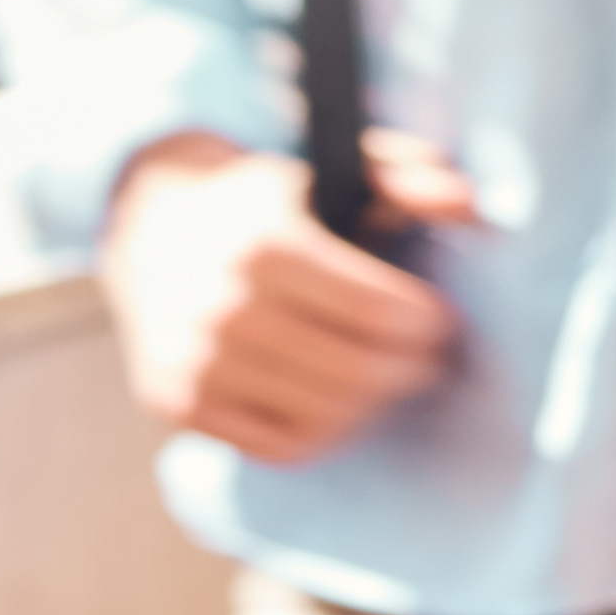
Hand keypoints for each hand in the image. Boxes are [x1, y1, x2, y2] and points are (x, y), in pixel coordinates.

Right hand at [101, 128, 478, 456]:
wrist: (150, 226)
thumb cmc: (268, 203)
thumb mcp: (337, 168)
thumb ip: (410, 174)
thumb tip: (465, 203)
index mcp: (265, 244)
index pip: (382, 315)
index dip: (429, 325)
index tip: (438, 319)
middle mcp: (221, 307)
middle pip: (359, 374)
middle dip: (413, 369)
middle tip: (428, 358)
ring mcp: (192, 361)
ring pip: (326, 418)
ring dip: (374, 404)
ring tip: (385, 377)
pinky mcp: (175, 402)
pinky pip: (280, 446)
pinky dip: (323, 433)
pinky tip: (336, 402)